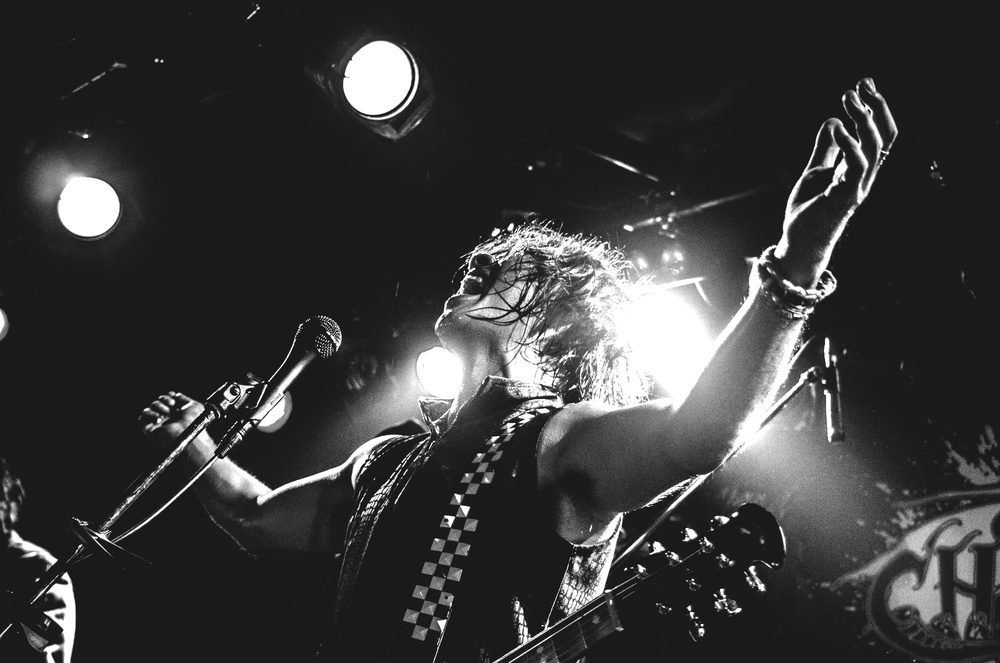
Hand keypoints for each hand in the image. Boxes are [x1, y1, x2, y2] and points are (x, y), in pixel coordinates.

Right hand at [138, 391, 203, 447]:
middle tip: (172, 404)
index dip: (168, 397)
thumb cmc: (194, 422)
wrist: (188, 433)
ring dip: (157, 406)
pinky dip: (150, 414)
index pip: (166, 402)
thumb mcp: (193, 406)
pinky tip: (159, 418)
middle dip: (164, 399)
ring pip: (149, 408)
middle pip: (157, 402)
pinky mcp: (149, 430)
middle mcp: (166, 420)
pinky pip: (142, 417)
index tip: (173, 396)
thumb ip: (183, 399)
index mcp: (176, 414)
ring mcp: (157, 425)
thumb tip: (175, 395)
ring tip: (166, 412)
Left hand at [777, 77, 897, 284]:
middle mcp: (864, 177)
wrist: (798, 242)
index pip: (880, 135)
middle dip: (876, 108)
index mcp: (860, 169)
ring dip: (863, 120)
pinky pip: (856, 167)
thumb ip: (825, 149)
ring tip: (848, 98)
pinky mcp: (844, 197)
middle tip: (860, 85)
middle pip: (883, 137)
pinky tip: (838, 127)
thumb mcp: (815, 171)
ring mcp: (857, 187)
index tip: (864, 83)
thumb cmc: (807, 211)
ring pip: (874, 148)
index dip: (876, 108)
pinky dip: (849, 145)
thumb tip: (833, 120)